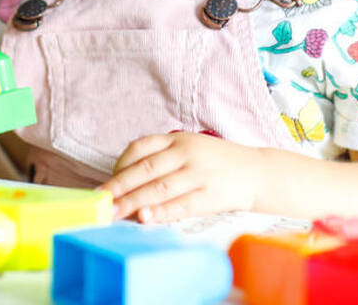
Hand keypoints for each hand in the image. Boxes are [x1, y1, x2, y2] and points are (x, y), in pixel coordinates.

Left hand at [98, 132, 264, 222]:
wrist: (258, 172)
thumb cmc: (218, 162)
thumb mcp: (191, 147)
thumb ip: (163, 157)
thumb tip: (127, 179)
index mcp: (178, 139)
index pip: (140, 147)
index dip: (120, 165)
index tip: (107, 182)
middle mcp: (186, 153)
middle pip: (145, 170)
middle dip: (118, 187)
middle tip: (100, 201)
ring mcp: (198, 174)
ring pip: (159, 188)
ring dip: (133, 202)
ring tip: (114, 213)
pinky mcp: (210, 195)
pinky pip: (181, 204)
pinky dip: (161, 212)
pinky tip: (145, 218)